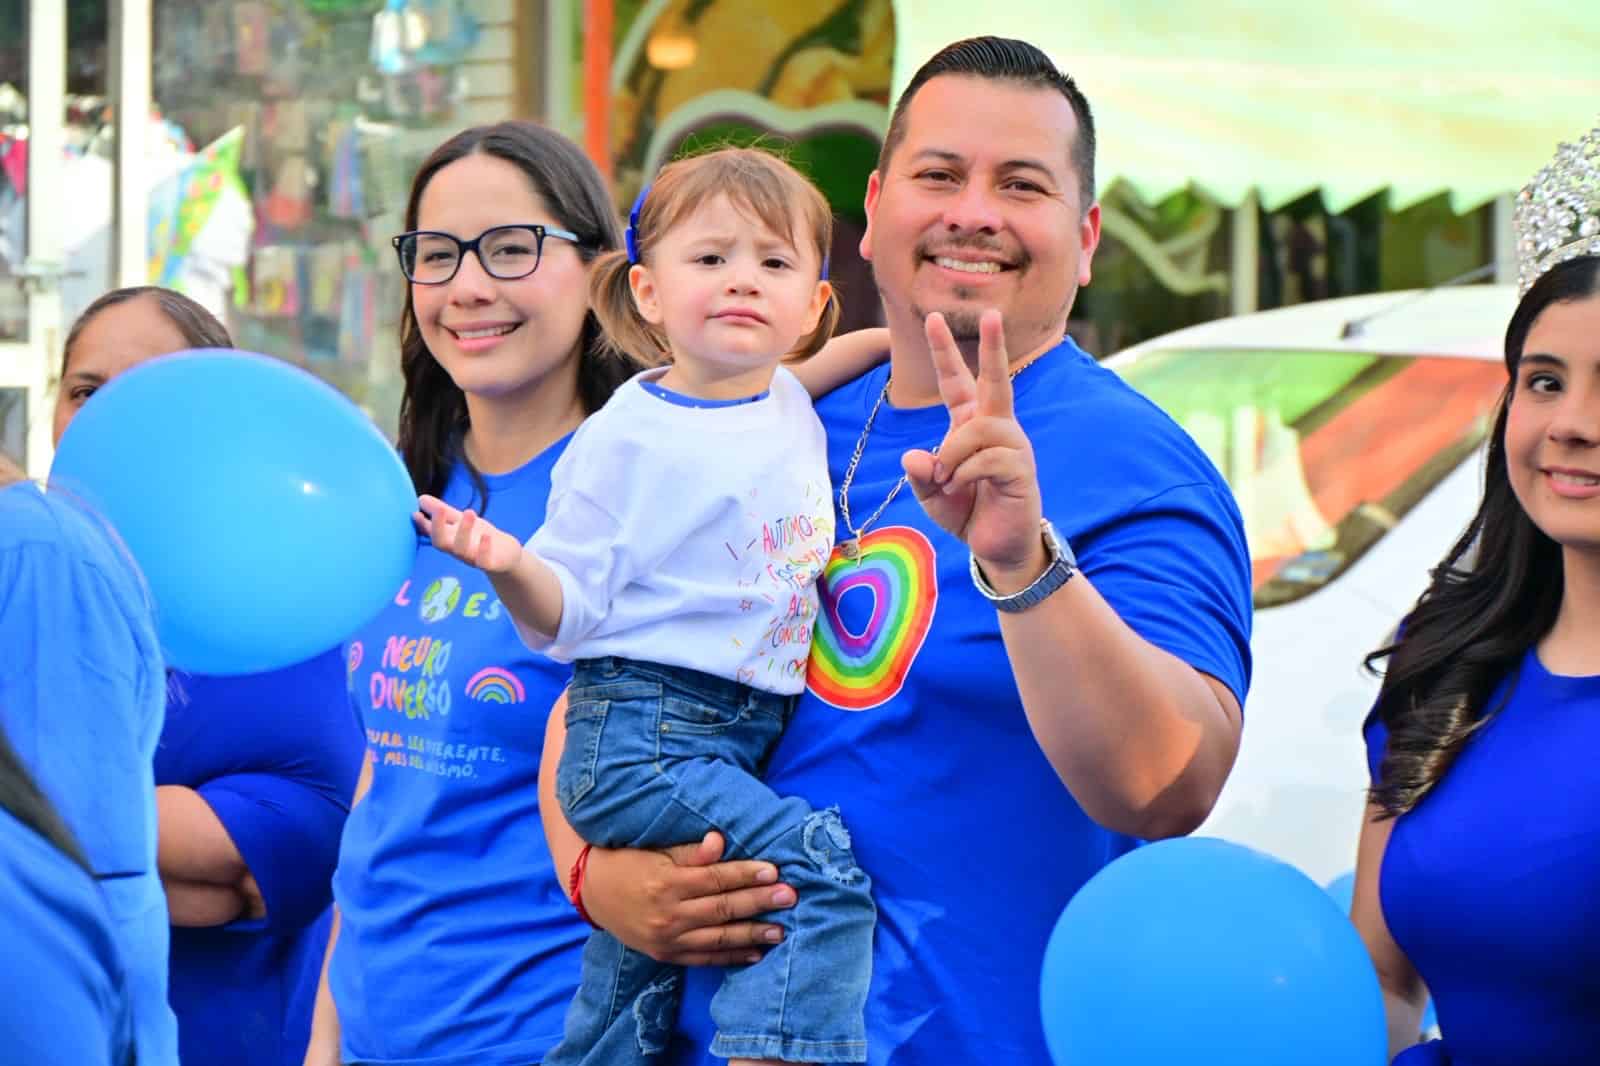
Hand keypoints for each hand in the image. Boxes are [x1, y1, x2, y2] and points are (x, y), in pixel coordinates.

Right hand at [415, 495, 524, 573]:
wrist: (506, 557)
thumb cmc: (479, 537)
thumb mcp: (461, 522)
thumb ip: (442, 512)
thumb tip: (420, 498)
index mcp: (448, 539)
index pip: (431, 532)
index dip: (422, 524)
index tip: (415, 512)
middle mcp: (456, 550)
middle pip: (441, 543)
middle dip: (438, 527)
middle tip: (440, 508)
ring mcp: (472, 558)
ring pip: (461, 549)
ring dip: (464, 531)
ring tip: (469, 511)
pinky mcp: (490, 563)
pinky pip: (484, 561)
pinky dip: (484, 549)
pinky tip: (486, 535)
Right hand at [583, 831, 796, 966]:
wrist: (591, 891)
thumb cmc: (628, 861)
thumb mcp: (655, 850)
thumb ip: (690, 851)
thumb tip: (720, 841)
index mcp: (667, 883)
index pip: (715, 880)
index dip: (746, 874)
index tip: (774, 870)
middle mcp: (668, 914)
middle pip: (722, 909)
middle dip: (759, 902)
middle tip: (789, 896)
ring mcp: (667, 939)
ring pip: (718, 938)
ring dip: (752, 934)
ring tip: (781, 930)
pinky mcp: (666, 955)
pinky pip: (703, 959)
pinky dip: (730, 957)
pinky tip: (754, 953)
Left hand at [903, 310, 1046, 583]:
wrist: (999, 547)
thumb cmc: (968, 513)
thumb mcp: (931, 494)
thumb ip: (919, 474)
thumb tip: (914, 456)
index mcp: (972, 426)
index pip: (958, 381)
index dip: (945, 351)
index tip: (933, 318)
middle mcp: (997, 428)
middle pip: (996, 379)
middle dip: (992, 347)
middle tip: (992, 313)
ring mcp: (1013, 446)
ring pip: (978, 429)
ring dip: (953, 454)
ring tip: (947, 480)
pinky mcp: (1021, 468)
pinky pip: (987, 457)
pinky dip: (965, 473)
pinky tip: (963, 488)